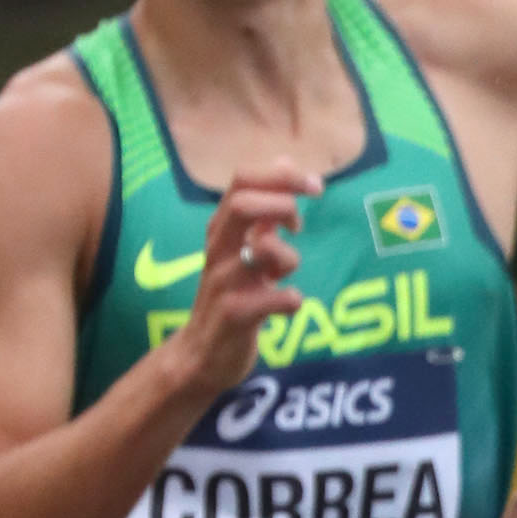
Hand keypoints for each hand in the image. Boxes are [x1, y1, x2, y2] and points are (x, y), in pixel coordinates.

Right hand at [172, 160, 320, 397]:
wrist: (201, 355)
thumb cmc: (230, 296)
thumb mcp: (242, 248)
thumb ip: (264, 210)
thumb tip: (285, 162)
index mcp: (222, 228)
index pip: (243, 180)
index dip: (282, 175)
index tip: (315, 186)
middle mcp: (218, 249)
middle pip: (243, 204)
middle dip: (282, 206)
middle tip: (297, 226)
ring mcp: (224, 282)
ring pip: (262, 250)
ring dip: (287, 258)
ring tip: (285, 272)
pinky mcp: (235, 316)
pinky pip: (276, 299)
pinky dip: (292, 299)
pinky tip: (289, 304)